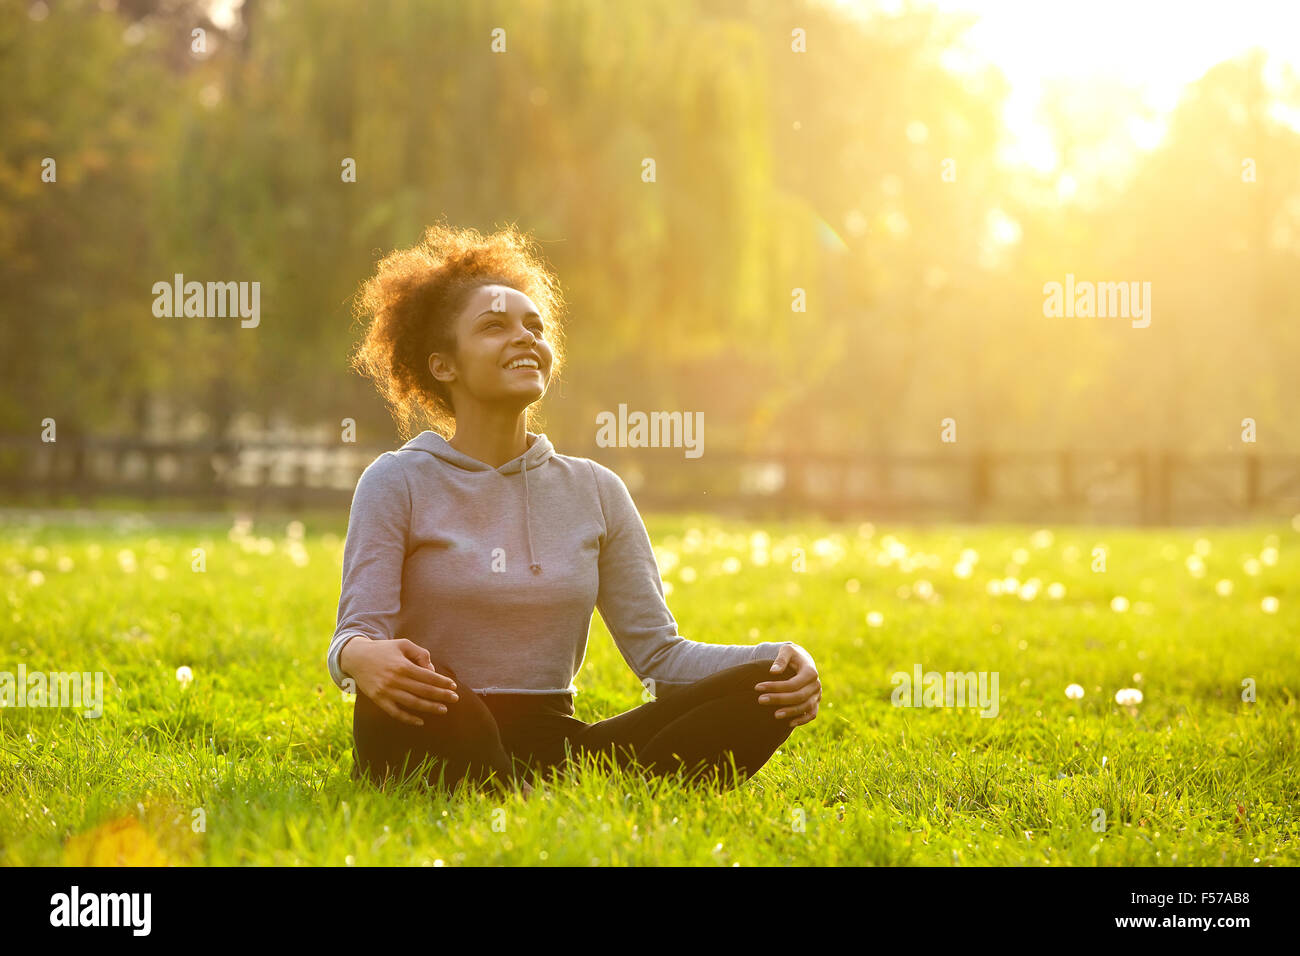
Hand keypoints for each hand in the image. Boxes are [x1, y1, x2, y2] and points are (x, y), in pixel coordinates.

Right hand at [340, 636, 458, 726]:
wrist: (356, 657)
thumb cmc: (384, 649)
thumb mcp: (403, 644)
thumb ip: (420, 654)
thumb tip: (431, 670)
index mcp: (402, 665)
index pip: (428, 677)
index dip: (442, 682)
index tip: (453, 686)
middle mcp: (395, 680)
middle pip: (423, 691)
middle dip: (441, 695)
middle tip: (455, 699)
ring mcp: (386, 691)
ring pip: (412, 703)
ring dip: (429, 708)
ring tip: (443, 710)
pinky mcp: (378, 700)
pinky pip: (395, 712)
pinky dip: (408, 719)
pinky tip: (420, 721)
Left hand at [754, 643, 820, 727]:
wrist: (802, 661)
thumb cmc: (792, 655)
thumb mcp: (786, 651)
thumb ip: (781, 659)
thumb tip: (773, 671)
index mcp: (810, 672)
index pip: (793, 683)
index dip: (775, 687)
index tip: (757, 687)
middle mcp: (816, 684)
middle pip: (798, 696)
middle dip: (779, 699)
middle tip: (760, 700)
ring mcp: (817, 695)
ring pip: (805, 707)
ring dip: (790, 712)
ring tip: (774, 715)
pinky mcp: (815, 702)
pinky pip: (812, 714)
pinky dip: (802, 720)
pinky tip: (789, 723)